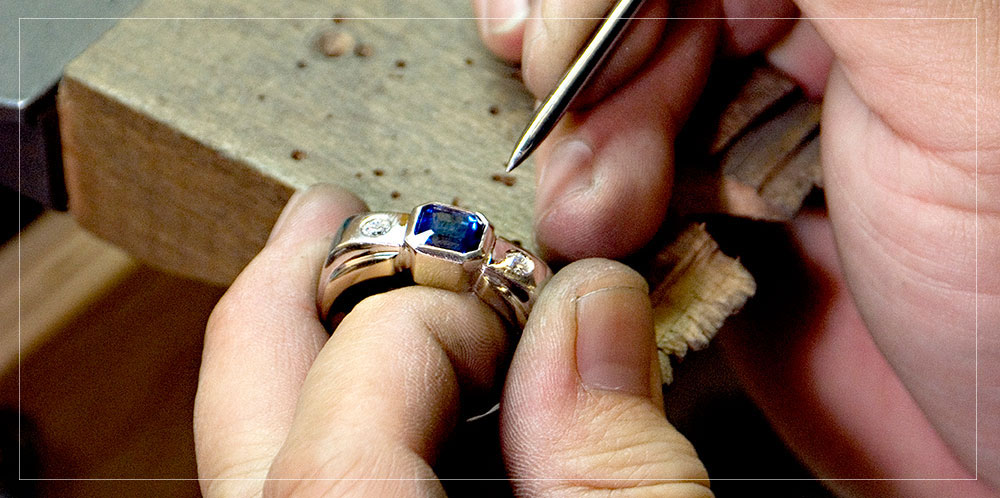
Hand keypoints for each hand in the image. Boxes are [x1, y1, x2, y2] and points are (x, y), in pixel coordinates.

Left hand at [193, 184, 711, 495]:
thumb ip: (618, 457)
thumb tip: (594, 308)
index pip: (366, 367)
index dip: (446, 312)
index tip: (530, 312)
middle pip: (247, 385)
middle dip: (295, 281)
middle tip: (329, 213)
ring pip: (249, 438)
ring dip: (296, 347)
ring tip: (335, 284)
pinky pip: (279, 481)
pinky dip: (319, 421)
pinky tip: (373, 400)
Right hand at [473, 0, 997, 495]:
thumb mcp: (964, 75)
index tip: (558, 40)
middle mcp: (827, 38)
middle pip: (647, 4)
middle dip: (590, 61)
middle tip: (570, 114)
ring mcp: (767, 125)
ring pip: (622, 87)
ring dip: (582, 143)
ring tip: (603, 212)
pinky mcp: (726, 210)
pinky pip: (627, 176)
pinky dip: (592, 201)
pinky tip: (607, 231)